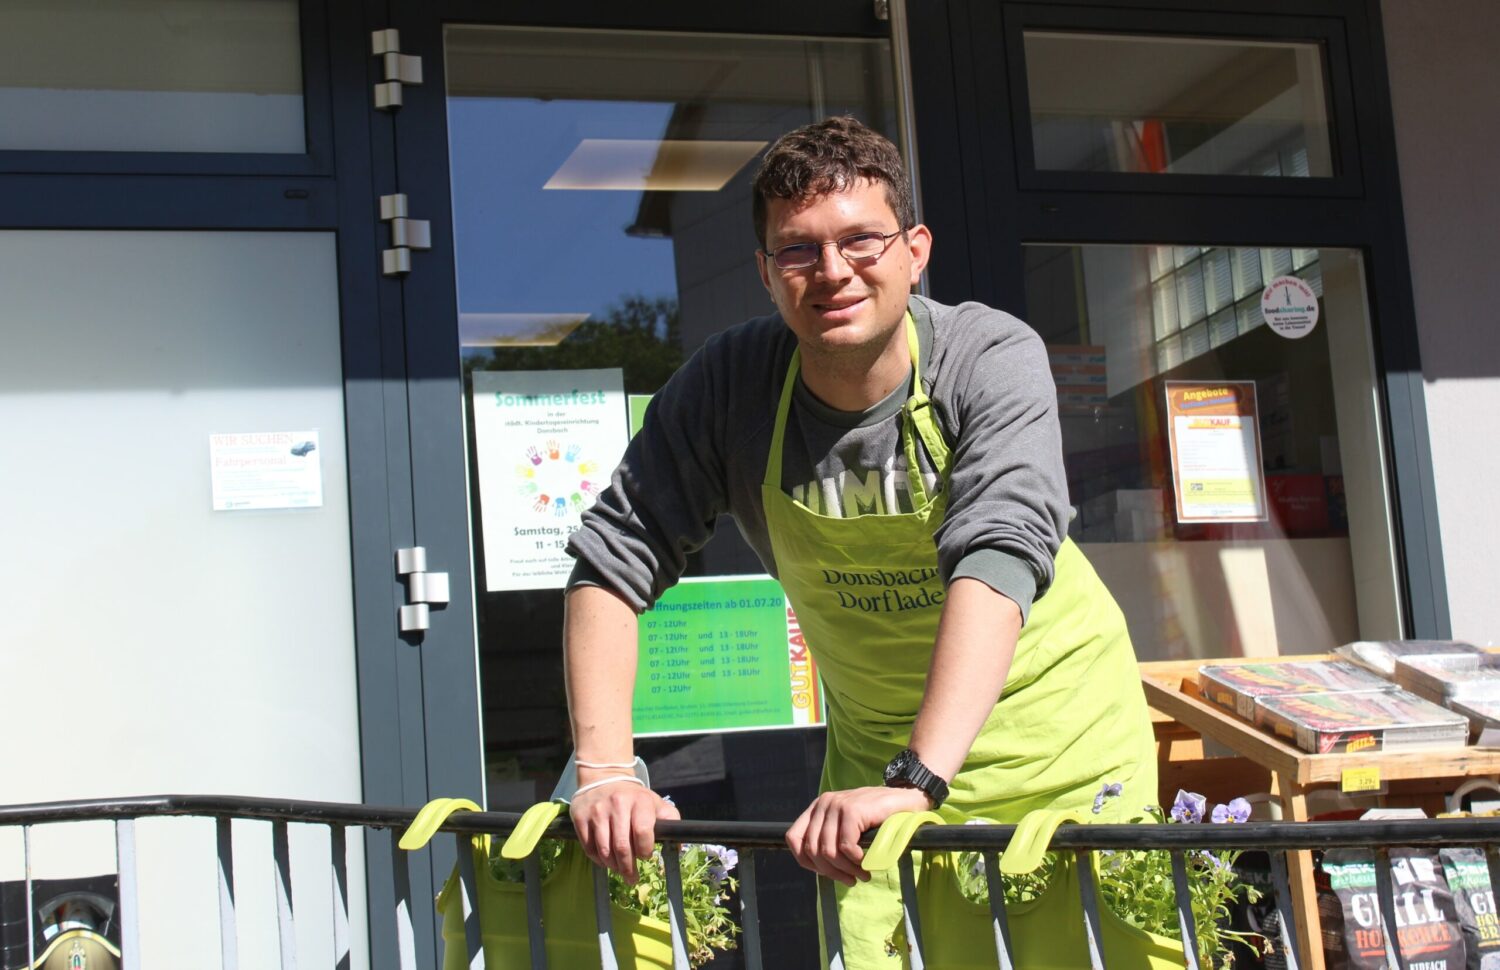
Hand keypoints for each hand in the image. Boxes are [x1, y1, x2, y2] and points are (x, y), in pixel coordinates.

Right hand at [570, 779, 679, 883]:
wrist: (604, 778)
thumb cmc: (634, 798)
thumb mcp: (655, 803)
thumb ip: (670, 821)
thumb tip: (676, 847)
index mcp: (640, 801)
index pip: (643, 832)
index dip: (645, 850)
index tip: (645, 856)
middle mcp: (617, 804)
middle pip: (622, 846)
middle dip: (628, 868)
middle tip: (632, 878)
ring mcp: (597, 811)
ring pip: (604, 850)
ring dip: (613, 866)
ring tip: (619, 869)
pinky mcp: (581, 817)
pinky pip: (589, 848)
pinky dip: (598, 860)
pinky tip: (605, 861)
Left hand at [785, 786, 930, 885]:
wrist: (906, 799)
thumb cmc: (877, 817)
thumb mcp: (846, 826)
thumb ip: (829, 838)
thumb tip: (816, 867)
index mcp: (817, 808)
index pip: (793, 839)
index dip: (806, 862)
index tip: (826, 873)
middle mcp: (823, 804)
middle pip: (812, 850)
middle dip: (831, 872)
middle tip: (850, 880)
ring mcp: (836, 805)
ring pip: (828, 851)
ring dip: (846, 870)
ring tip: (861, 875)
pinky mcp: (852, 810)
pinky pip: (846, 847)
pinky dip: (856, 861)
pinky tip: (866, 862)